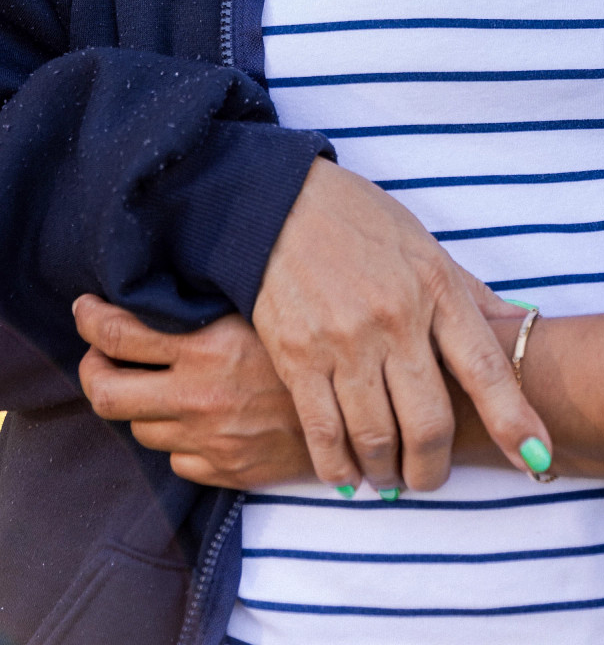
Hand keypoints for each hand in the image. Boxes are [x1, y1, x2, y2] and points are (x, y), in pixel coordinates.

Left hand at [75, 296, 312, 488]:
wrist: (369, 407)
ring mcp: (210, 440)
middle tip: (98, 354)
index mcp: (209, 346)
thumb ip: (214, 302)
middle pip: (106, 393)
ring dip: (141, 404)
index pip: (119, 335)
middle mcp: (200, 397)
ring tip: (156, 383)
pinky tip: (199, 417)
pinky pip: (176, 460)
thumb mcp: (266, 306)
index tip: (86, 307)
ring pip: (139, 427)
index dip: (91, 318)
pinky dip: (179, 438)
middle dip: (93, 369)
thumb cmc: (319, 342)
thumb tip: (166, 280)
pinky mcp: (225, 471)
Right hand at [252, 159, 550, 494]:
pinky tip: (347, 476)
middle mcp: (397, 319)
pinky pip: (324, 433)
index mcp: (437, 288)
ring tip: (389, 478)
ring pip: (376, 437)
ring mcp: (345, 341)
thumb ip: (471, 295)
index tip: (536, 458)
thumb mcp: (428, 247)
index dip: (514, 420)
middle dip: (434, 469)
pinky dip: (338, 467)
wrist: (281, 202)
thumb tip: (522, 323)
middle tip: (430, 479)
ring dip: (387, 473)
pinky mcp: (298, 356)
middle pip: (429, 422)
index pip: (486, 368)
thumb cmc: (364, 223)